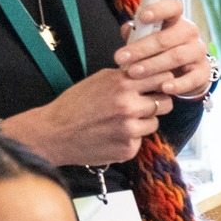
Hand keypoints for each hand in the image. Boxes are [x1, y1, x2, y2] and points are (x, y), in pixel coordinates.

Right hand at [0, 68, 170, 166]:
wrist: (54, 133)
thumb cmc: (74, 104)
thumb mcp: (99, 79)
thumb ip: (126, 76)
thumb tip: (150, 71)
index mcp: (122, 84)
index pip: (163, 78)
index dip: (162, 81)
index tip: (158, 85)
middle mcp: (129, 106)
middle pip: (166, 102)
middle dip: (158, 102)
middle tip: (144, 104)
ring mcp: (130, 130)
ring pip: (154, 123)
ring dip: (144, 121)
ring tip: (122, 120)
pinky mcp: (128, 149)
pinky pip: (141, 140)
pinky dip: (131, 138)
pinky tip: (113, 135)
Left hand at [115, 0, 213, 99]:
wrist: (186, 74)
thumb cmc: (161, 51)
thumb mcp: (148, 39)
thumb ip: (137, 33)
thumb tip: (128, 28)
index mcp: (176, 20)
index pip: (173, 7)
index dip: (159, 9)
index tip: (143, 17)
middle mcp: (190, 33)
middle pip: (167, 37)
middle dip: (141, 48)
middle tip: (120, 58)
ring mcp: (198, 52)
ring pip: (176, 57)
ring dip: (153, 65)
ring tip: (133, 72)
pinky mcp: (203, 72)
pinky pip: (191, 78)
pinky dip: (178, 84)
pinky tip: (164, 88)